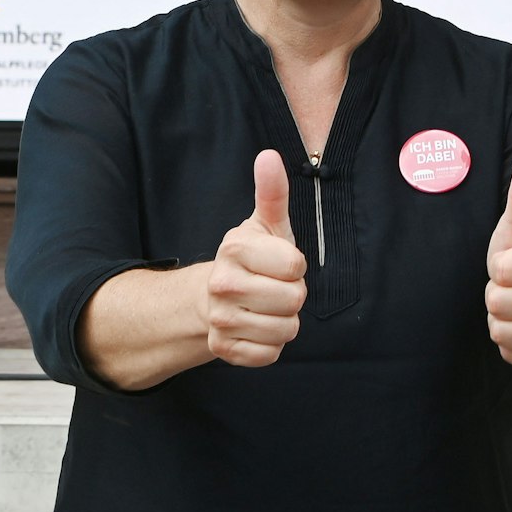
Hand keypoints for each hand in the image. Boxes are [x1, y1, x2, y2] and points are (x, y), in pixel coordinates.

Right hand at [202, 149, 307, 366]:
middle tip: (276, 286)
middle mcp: (221, 284)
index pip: (295, 265)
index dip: (296, 265)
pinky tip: (258, 327)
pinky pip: (270, 355)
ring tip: (268, 306)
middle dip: (294, 294)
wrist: (215, 295)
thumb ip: (272, 192)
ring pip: (285, 330)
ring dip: (285, 321)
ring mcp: (219, 319)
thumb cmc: (254, 256)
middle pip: (293, 300)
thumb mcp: (267, 223)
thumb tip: (268, 156)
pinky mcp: (222, 349)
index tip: (281, 262)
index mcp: (235, 248)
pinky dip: (272, 345)